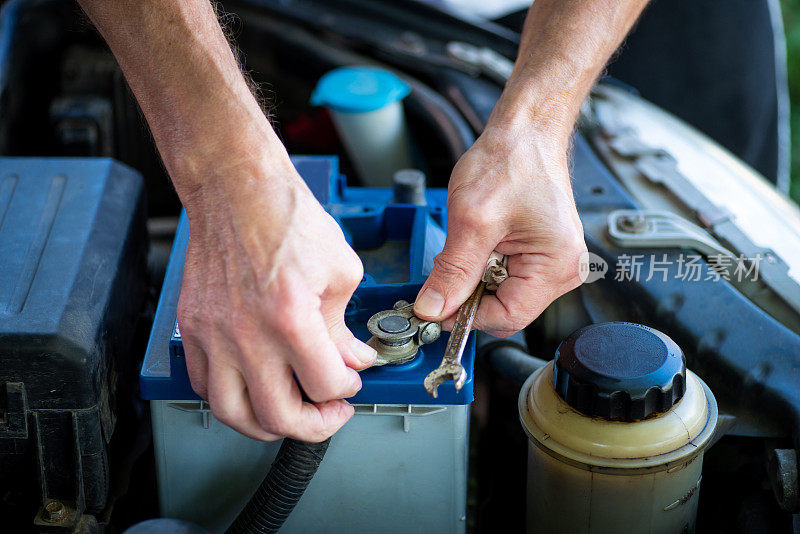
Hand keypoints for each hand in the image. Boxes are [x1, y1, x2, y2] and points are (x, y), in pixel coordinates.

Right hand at [176, 153, 375, 441]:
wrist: (237, 188)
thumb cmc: (286, 218)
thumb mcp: (339, 270)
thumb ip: (344, 326)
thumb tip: (352, 359)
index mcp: (290, 317)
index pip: (325, 384)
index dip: (347, 388)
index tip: (351, 379)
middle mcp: (246, 333)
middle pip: (278, 415)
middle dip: (315, 425)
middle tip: (329, 412)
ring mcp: (212, 334)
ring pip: (232, 413)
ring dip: (266, 425)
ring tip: (289, 415)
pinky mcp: (192, 328)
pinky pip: (202, 385)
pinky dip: (229, 399)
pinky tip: (251, 389)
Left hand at [413, 126, 586, 336]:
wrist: (525, 132)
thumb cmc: (510, 161)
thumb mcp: (470, 220)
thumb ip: (452, 271)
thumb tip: (433, 308)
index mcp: (556, 264)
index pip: (508, 317)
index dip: (467, 317)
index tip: (435, 309)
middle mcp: (563, 269)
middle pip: (507, 310)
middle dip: (470, 298)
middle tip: (443, 274)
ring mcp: (554, 263)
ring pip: (504, 296)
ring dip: (476, 282)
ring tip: (467, 248)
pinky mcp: (542, 255)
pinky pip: (508, 279)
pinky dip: (484, 270)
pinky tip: (478, 247)